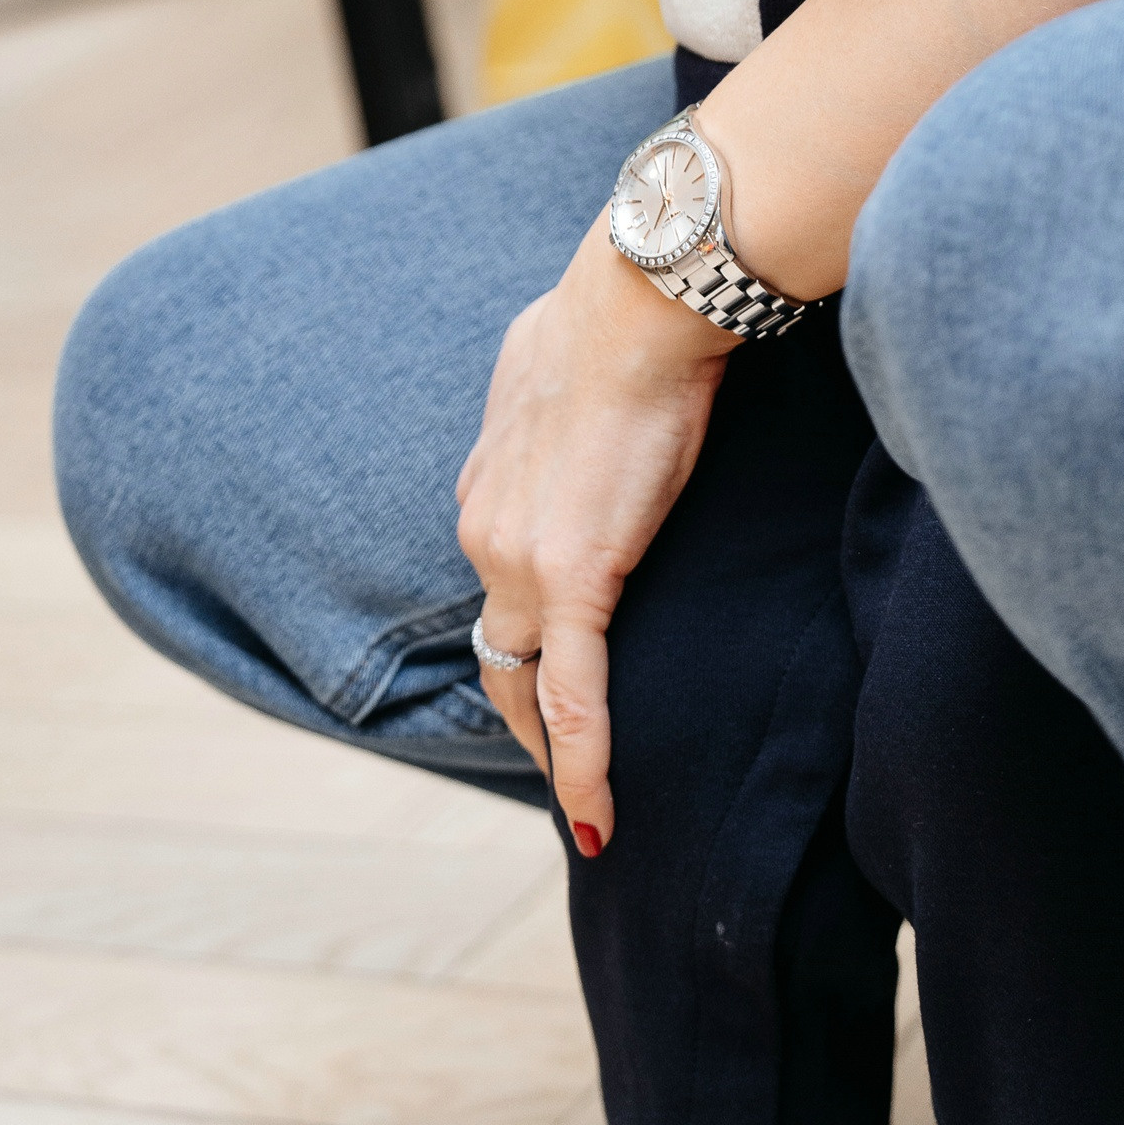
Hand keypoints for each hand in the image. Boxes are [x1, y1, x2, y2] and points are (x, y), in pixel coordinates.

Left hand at [456, 222, 731, 852]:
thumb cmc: (618, 314)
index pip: (495, 583)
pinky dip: (582, 764)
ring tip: (584, 808)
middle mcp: (485, 530)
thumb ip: (549, 401)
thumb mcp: (557, 361)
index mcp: (485, 484)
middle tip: (559, 765)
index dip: (519, 636)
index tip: (547, 670)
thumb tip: (562, 388)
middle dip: (524, 712)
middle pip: (499, 648)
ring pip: (527, 681)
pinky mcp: (575, 581)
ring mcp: (521, 562)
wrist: (638, 303)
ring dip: (550, 747)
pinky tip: (595, 820)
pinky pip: (575, 697)